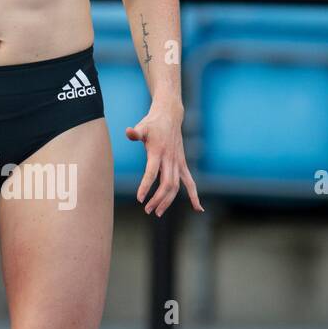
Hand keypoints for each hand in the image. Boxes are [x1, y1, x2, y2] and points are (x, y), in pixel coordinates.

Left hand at [126, 102, 202, 216]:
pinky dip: (194, 195)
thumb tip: (128, 132)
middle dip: (158, 199)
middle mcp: (170, 159)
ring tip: (157, 212)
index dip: (146, 186)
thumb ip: (136, 133)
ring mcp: (178, 162)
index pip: (152, 173)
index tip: (139, 199)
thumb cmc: (153, 123)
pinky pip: (190, 182)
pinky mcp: (182, 164)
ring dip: (168, 201)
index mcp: (158, 152)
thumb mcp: (143, 127)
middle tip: (147, 210)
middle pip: (167, 184)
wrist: (170, 116)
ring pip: (176, 186)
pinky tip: (198, 209)